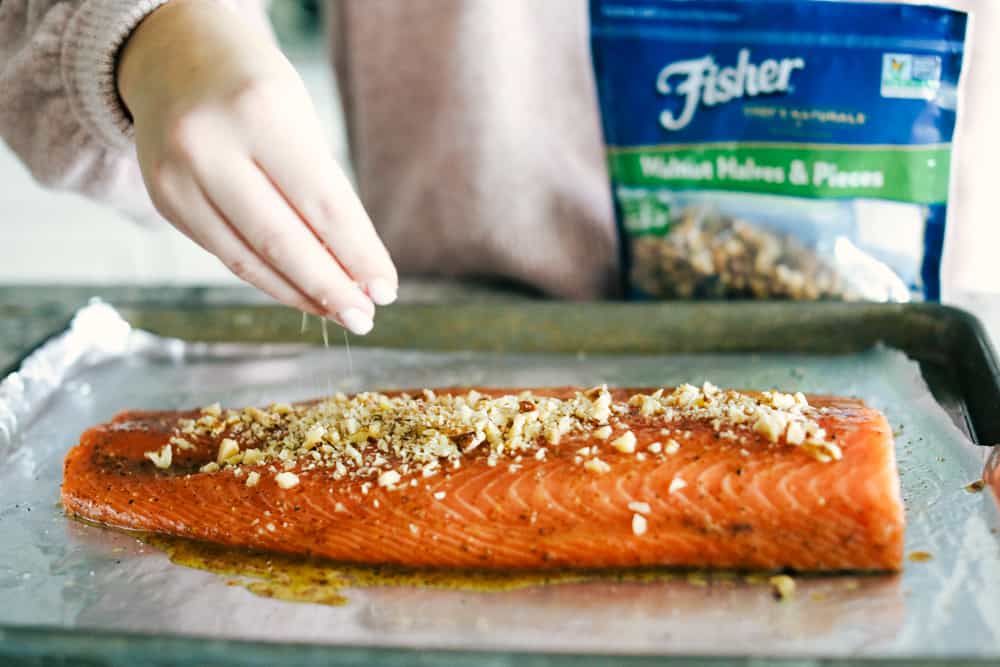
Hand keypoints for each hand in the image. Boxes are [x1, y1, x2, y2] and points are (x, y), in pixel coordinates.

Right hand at [117, 0, 395, 333]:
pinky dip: (268, 280)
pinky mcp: (164, 201)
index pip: (322, 203)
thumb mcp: (299, 118)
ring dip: (300, 295)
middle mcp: (209, 144)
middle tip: (364, 318)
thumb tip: (357, 271)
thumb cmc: (255, 89)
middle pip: (281, 240)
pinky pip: (226, 254)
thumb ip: (322, 190)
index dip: (358, 254)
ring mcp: (178, 176)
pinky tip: (300, 294)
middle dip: (330, 288)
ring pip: (249, 258)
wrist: (171, 56)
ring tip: (339, 313)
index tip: (386, 289)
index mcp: (260, 111)